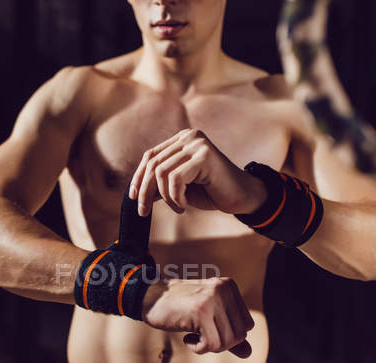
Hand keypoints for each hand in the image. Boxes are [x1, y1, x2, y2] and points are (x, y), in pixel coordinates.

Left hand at [129, 129, 266, 215]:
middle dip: (145, 191)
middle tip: (144, 212)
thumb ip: (160, 183)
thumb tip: (134, 192)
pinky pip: (176, 179)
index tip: (133, 198)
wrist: (241, 197)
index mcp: (182, 139)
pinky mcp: (205, 156)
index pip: (150, 156)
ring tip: (178, 207)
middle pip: (153, 164)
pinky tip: (185, 205)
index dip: (138, 178)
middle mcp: (189, 136)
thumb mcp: (179, 187)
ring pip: (162, 172)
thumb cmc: (211, 192)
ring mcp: (197, 144)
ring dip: (166, 197)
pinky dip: (176, 197)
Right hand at [142, 277, 254, 358]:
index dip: (230, 335)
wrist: (149, 298)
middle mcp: (223, 289)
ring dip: (209, 346)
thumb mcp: (208, 318)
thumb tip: (248, 353)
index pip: (247, 324)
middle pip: (240, 334)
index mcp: (228, 286)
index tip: (210, 330)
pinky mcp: (200, 311)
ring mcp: (212, 299)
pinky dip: (199, 349)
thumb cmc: (179, 308)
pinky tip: (188, 339)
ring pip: (227, 342)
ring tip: (193, 336)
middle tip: (201, 336)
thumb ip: (228, 333)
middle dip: (221, 343)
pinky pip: (212, 345)